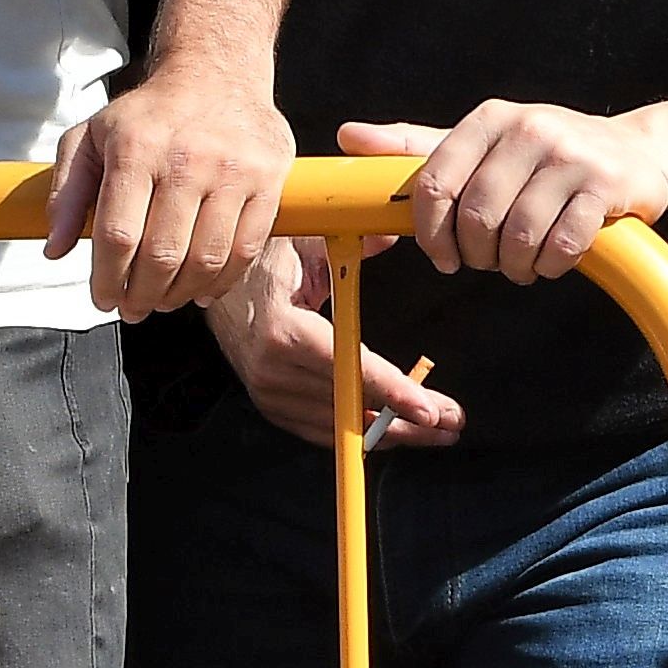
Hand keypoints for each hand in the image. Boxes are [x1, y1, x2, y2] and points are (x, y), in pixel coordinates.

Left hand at [45, 60, 292, 319]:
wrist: (217, 72)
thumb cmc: (149, 113)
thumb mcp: (91, 137)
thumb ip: (67, 191)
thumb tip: (54, 248)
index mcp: (136, 147)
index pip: (117, 234)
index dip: (106, 279)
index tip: (102, 298)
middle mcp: (187, 158)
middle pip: (162, 254)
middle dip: (141, 295)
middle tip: (133, 308)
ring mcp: (233, 170)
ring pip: (206, 259)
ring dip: (180, 295)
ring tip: (164, 301)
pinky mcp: (268, 179)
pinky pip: (246, 249)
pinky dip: (222, 282)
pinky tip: (203, 290)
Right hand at [205, 238, 463, 451]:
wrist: (216, 282)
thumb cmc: (266, 258)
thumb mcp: (308, 240)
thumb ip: (351, 242)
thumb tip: (390, 235)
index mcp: (282, 330)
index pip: (346, 368)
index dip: (391, 390)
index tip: (428, 408)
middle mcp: (272, 370)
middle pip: (349, 405)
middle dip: (405, 419)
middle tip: (451, 422)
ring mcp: (269, 392)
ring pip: (339, 424)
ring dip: (390, 430)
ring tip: (437, 430)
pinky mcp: (271, 404)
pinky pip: (321, 428)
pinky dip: (359, 431)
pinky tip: (394, 431)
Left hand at [347, 102, 667, 287]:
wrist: (635, 153)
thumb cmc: (543, 155)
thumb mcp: (482, 144)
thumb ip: (416, 146)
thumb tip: (348, 135)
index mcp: (489, 118)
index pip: (436, 183)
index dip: (432, 233)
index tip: (444, 257)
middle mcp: (529, 128)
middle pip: (477, 217)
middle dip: (479, 256)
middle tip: (492, 261)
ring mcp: (570, 155)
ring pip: (518, 236)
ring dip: (516, 267)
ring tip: (524, 263)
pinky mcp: (605, 185)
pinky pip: (562, 246)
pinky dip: (552, 266)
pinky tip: (555, 259)